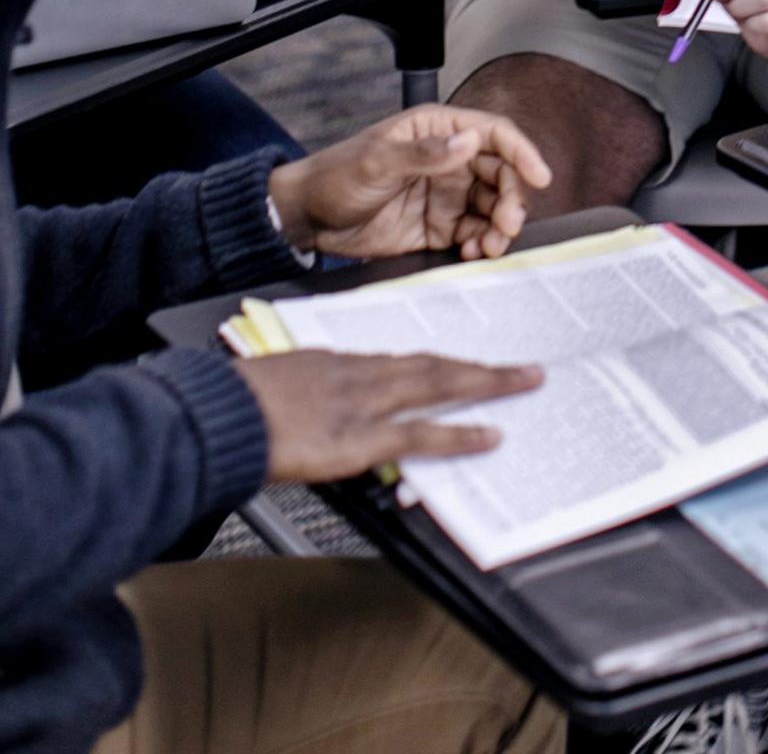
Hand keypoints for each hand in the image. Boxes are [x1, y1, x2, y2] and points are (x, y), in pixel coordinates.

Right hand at [235, 348, 542, 483]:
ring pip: (438, 385)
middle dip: (481, 366)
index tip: (468, 364)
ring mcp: (361, 403)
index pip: (402, 360)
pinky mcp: (358, 437)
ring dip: (486, 384)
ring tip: (523, 384)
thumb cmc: (232, 406)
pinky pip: (420, 434)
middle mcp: (357, 373)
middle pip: (432, 364)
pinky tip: (489, 435)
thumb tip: (331, 416)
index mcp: (336, 361)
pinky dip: (458, 434)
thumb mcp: (279, 388)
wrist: (213, 413)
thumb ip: (313, 396)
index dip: (442, 363)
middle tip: (525, 368)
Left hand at [268, 106, 551, 262]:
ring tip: (491, 245)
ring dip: (500, 226)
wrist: (307, 218)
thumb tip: (469, 141)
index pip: (494, 134)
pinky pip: (472, 234)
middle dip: (512, 199)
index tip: (540, 176)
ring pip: (491, 207)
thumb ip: (425, 154)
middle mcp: (449, 160)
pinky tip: (472, 252)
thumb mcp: (378, 161)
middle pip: (500, 175)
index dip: (522, 153)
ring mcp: (445, 195)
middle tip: (508, 224)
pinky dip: (480, 244)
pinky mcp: (436, 227)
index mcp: (438, 130)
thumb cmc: (335, 175)